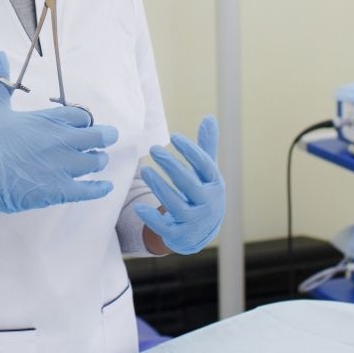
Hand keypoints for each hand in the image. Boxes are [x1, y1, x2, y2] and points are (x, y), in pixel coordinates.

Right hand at [0, 52, 117, 221]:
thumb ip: (1, 81)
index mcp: (48, 120)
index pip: (83, 115)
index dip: (86, 120)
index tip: (83, 125)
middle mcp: (59, 141)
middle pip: (100, 135)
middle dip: (106, 136)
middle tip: (106, 138)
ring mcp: (61, 167)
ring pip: (97, 161)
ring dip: (100, 160)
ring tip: (96, 160)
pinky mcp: (59, 191)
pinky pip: (90, 190)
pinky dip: (101, 188)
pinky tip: (105, 186)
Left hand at [135, 115, 225, 254]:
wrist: (201, 231)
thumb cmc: (201, 192)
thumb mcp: (206, 172)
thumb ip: (206, 147)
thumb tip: (209, 117)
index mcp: (215, 184)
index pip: (205, 166)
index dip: (191, 151)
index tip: (174, 137)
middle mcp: (207, 203)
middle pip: (189, 184)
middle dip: (172, 166)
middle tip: (154, 149)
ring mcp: (194, 221)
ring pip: (175, 204)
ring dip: (159, 187)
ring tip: (145, 170)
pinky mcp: (179, 235)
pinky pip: (164, 227)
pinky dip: (151, 218)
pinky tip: (138, 206)